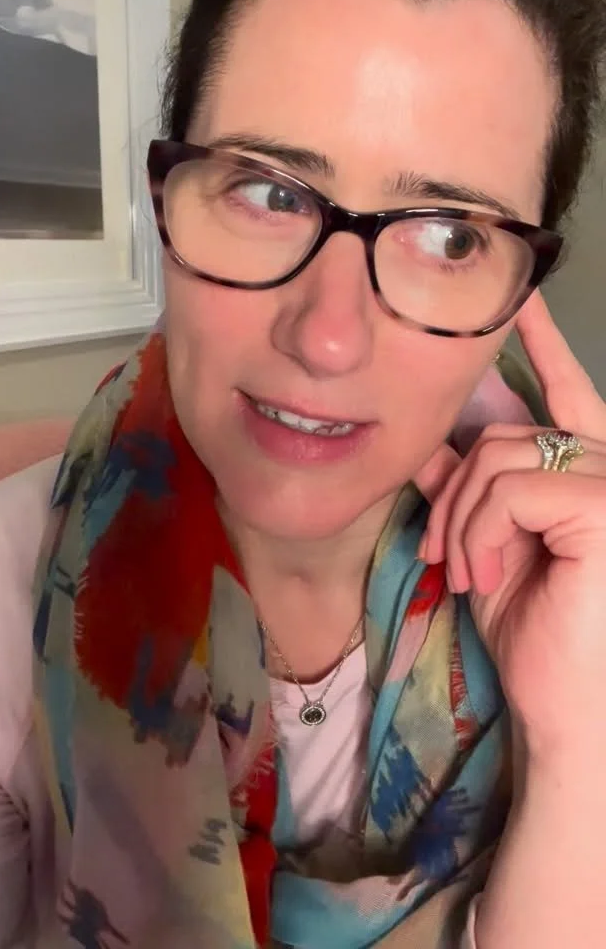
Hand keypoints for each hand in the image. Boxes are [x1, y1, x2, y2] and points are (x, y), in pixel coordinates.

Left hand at [415, 291, 605, 759]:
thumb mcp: (491, 549)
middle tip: (443, 552)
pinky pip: (510, 487)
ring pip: (500, 458)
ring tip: (467, 572)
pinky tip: (486, 574)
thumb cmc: (541, 641)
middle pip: (507, 434)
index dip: (543, 345)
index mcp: (591, 476)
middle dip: (456, 490)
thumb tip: (426, 443)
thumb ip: (470, 492)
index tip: (520, 302)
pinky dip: (480, 530)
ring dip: (463, 519)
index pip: (568, 394)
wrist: (570, 715)